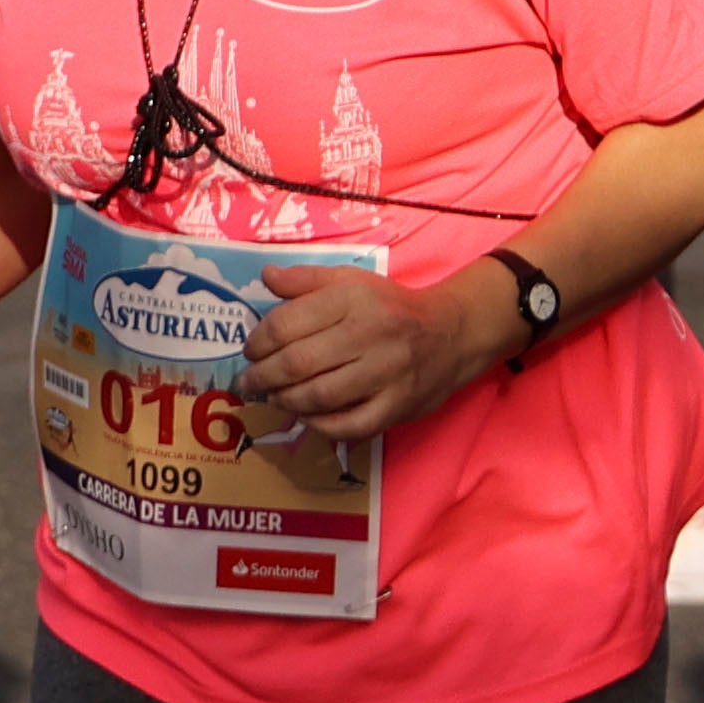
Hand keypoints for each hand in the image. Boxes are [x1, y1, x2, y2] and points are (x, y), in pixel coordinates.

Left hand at [244, 260, 498, 444]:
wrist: (453, 332)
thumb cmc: (393, 306)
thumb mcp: (352, 280)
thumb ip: (306, 280)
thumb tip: (265, 277)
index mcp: (353, 298)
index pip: (287, 324)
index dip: (258, 342)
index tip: (251, 351)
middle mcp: (371, 333)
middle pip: (298, 363)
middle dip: (263, 377)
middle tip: (250, 383)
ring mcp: (387, 373)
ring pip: (319, 397)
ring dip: (286, 401)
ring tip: (275, 398)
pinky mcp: (398, 405)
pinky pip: (348, 425)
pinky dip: (319, 425)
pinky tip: (307, 416)